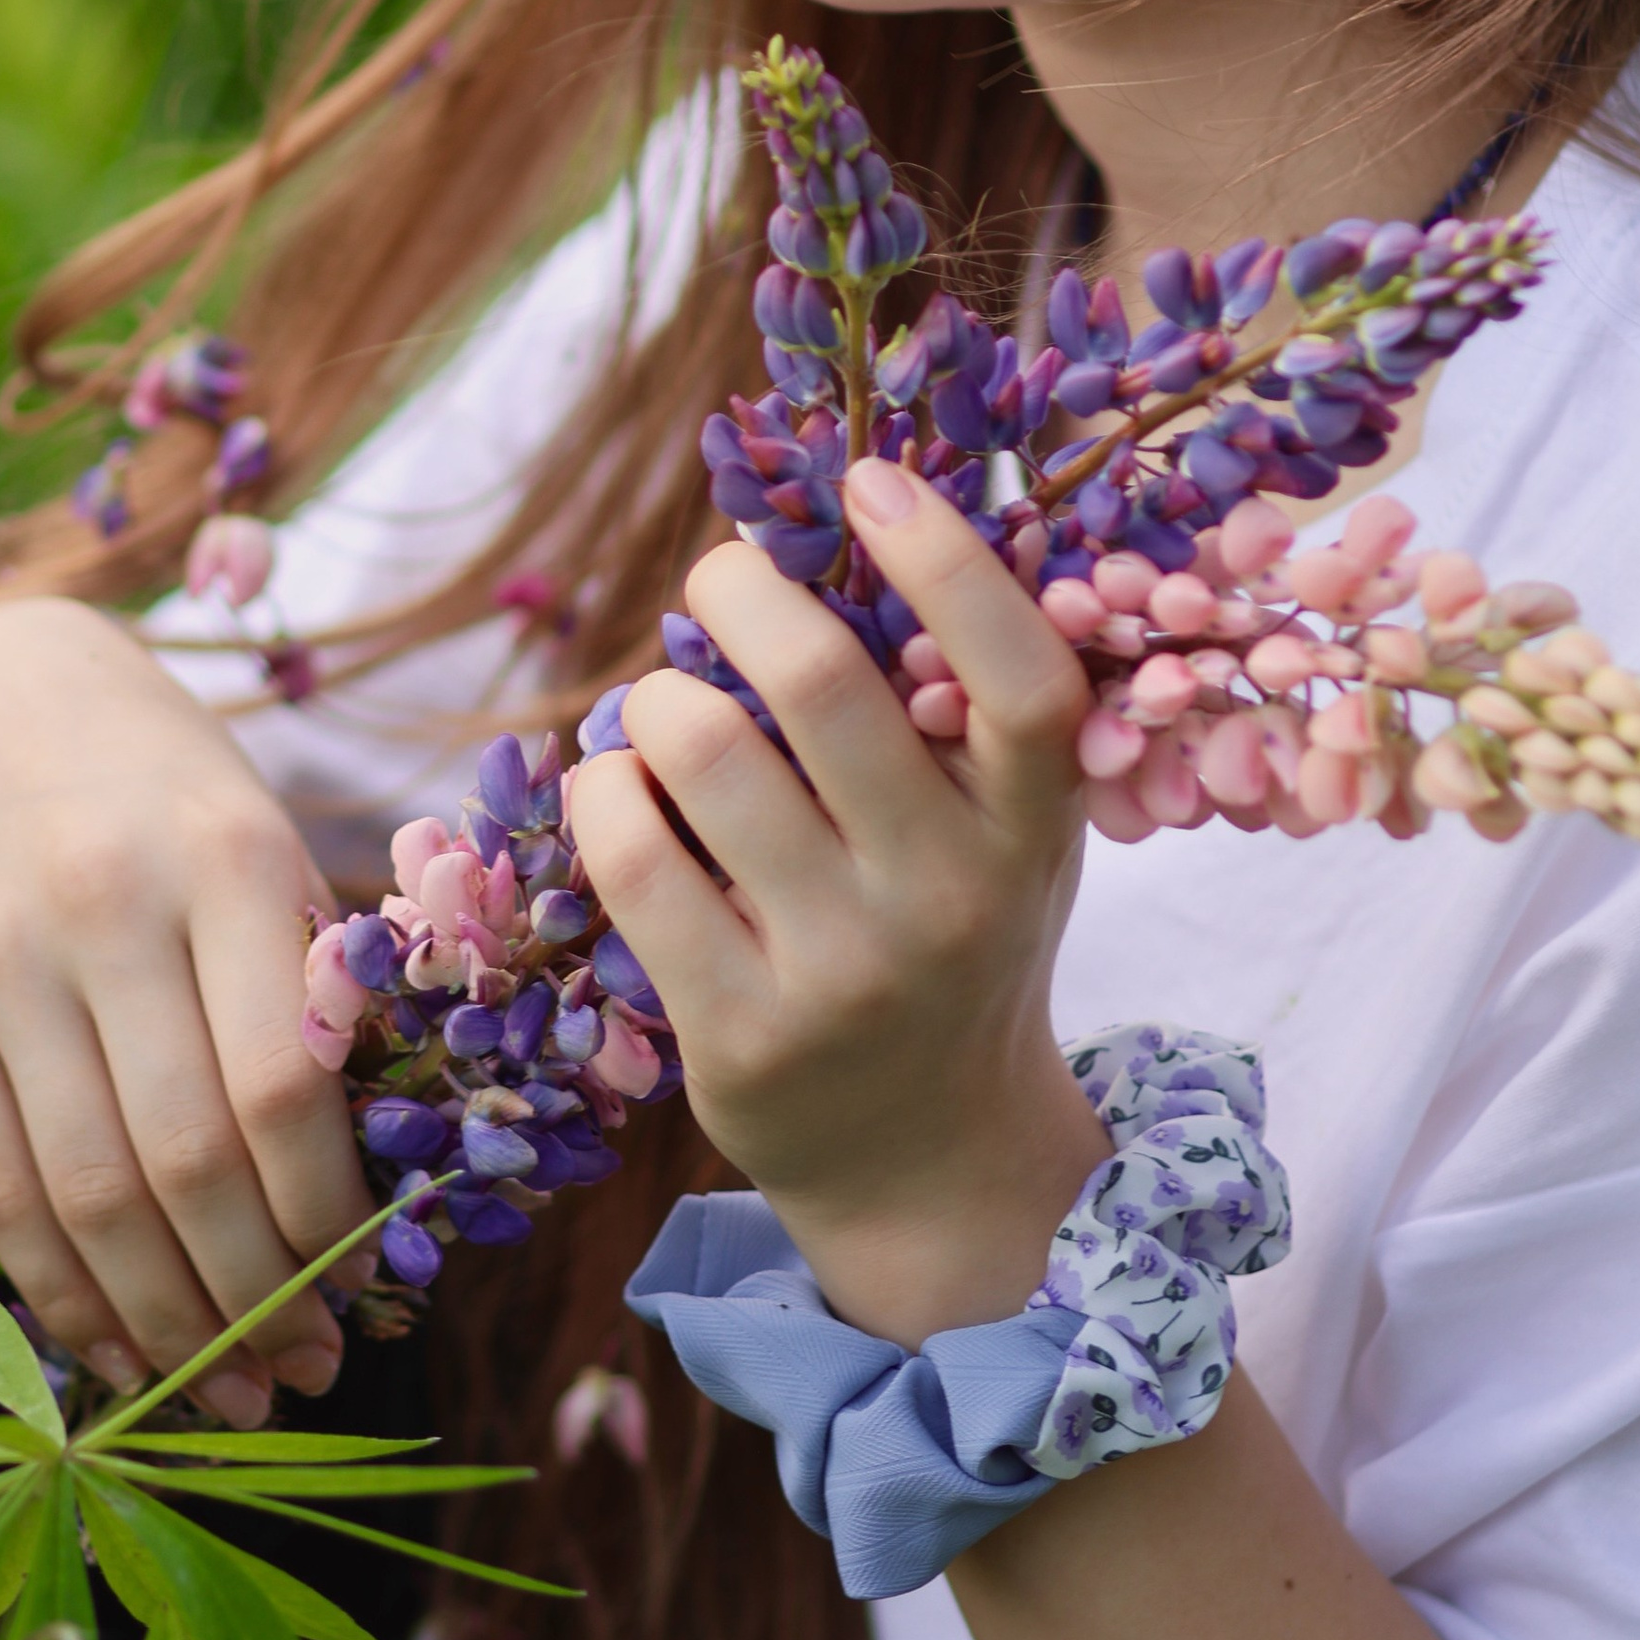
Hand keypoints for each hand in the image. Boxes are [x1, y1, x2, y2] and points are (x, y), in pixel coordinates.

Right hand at [0, 594, 366, 1424]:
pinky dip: (61, 1291)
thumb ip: (316, 991)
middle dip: (255, 1295)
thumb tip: (381, 1201)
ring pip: (83, 1193)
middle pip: (183, 1157)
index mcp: (227, 855)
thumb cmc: (165, 796)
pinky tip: (119, 1349)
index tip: (369, 1295)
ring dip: (164, 1320)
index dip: (324, 1216)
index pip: (283, 1082)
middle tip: (308, 1371)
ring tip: (229, 1387)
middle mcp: (104, 905)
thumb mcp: (262, 844)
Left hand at [566, 460, 1107, 1343]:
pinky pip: (633, 857)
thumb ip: (964, 712)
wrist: (931, 1159)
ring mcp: (841, 973)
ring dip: (660, 696)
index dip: (946, 563)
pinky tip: (621, 787)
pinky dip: (606, 788)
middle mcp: (948, 900)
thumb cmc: (955, 939)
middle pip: (824, 688)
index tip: (870, 480)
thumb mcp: (1006, 834)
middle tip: (719, 573)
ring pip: (703, 755)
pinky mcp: (738, 1034)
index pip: (1017, 675)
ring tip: (668, 708)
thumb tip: (860, 509)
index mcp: (1032, 830)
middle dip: (741, 588)